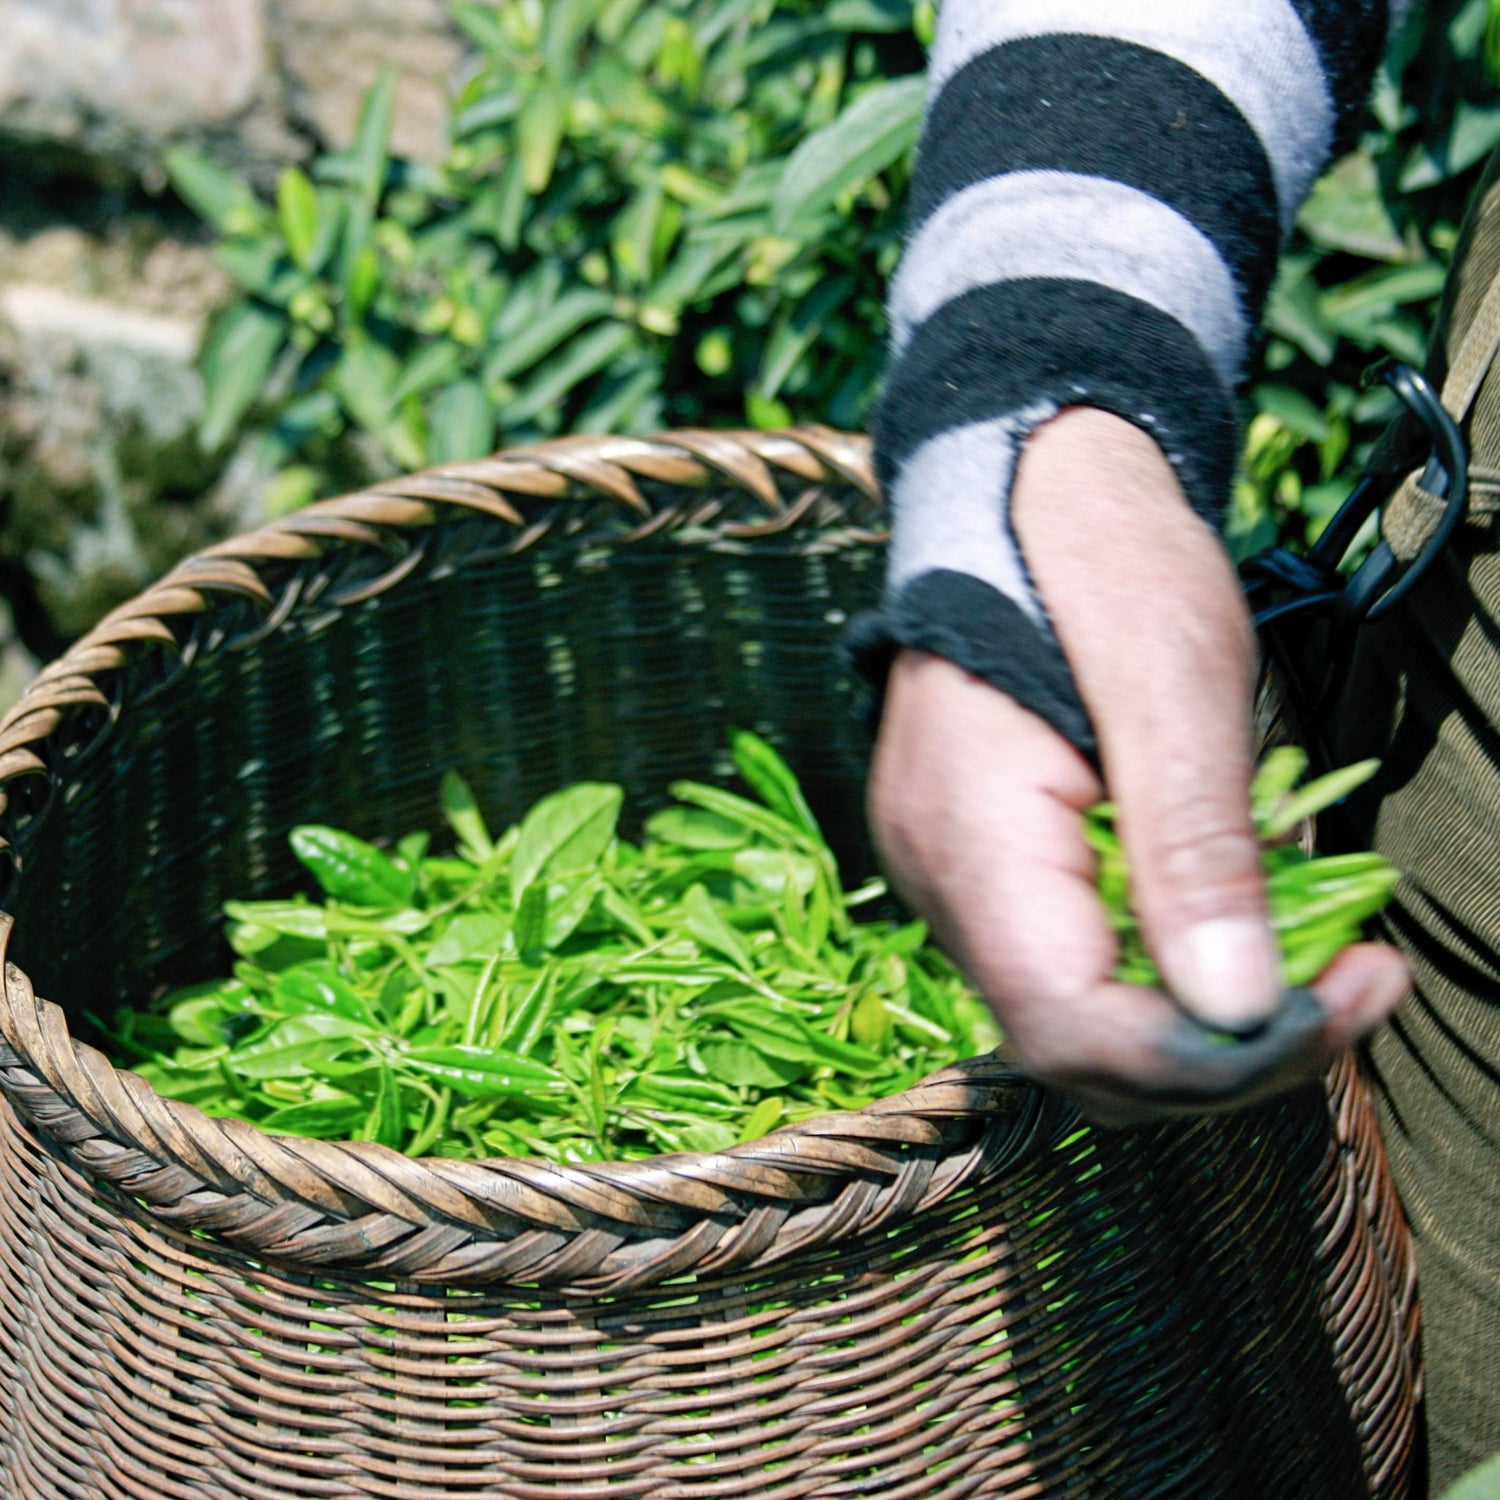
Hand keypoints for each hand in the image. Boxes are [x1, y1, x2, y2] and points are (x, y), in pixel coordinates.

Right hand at [869, 409, 1409, 1121]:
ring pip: (1080, 1020)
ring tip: (1320, 953)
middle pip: (1078, 1048)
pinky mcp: (983, 869)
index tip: (1350, 996)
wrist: (1026, 493)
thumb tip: (1238, 1008)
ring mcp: (952, 880)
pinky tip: (1240, 916)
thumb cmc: (1101, 560)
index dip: (1213, 1055)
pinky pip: (1076, 964)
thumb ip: (1195, 847)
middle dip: (1229, 1047)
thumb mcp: (1174, 682)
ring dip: (1209, 1014)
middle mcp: (940, 883)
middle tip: (1358, 985)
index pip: (1072, 1028)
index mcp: (971, 838)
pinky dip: (1171, 966)